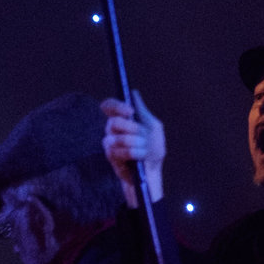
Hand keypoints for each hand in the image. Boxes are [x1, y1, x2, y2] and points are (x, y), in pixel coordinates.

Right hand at [100, 92, 164, 207]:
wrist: (152, 171)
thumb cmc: (154, 148)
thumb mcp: (153, 127)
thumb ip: (142, 112)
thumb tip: (134, 93)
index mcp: (124, 119)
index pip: (109, 106)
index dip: (116, 106)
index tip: (130, 111)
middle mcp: (113, 129)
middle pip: (112, 122)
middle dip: (130, 128)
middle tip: (141, 133)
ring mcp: (110, 143)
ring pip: (114, 138)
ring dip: (133, 143)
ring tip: (143, 148)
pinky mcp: (110, 156)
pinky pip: (117, 151)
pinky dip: (132, 153)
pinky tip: (139, 157)